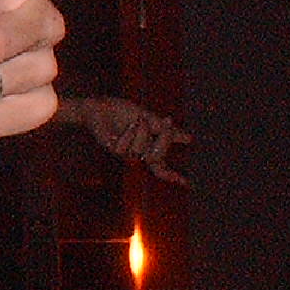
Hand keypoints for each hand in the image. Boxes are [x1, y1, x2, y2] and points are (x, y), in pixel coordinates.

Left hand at [61, 94, 192, 183]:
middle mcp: (136, 154)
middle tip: (167, 122)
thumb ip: (164, 130)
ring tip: (140, 119)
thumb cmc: (122, 112)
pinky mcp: (112, 150)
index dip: (172, 175)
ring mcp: (124, 153)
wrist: (100, 106)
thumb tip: (189, 139)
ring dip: (143, 132)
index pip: (160, 167)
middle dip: (165, 140)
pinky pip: (125, 148)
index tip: (186, 183)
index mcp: (147, 148)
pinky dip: (129, 133)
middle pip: (156, 158)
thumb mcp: (148, 118)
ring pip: (140, 152)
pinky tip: (129, 125)